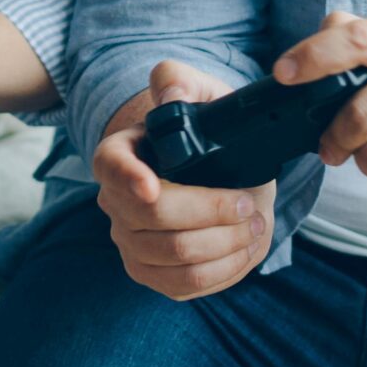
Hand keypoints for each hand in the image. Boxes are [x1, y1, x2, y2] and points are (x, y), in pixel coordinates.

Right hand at [91, 61, 273, 300]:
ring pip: (175, 257)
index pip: (110, 167)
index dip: (128, 179)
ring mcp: (132, 243)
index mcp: (118, 155)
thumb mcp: (200, 92)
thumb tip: (172, 98)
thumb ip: (181, 80)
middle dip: (210, 212)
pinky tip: (246, 248)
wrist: (220, 168)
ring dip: (225, 244)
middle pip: (153, 219)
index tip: (153, 187)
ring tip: (255, 224)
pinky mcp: (155, 275)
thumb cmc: (206, 128)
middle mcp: (115, 203)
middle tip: (250, 202)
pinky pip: (187, 285)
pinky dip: (225, 270)